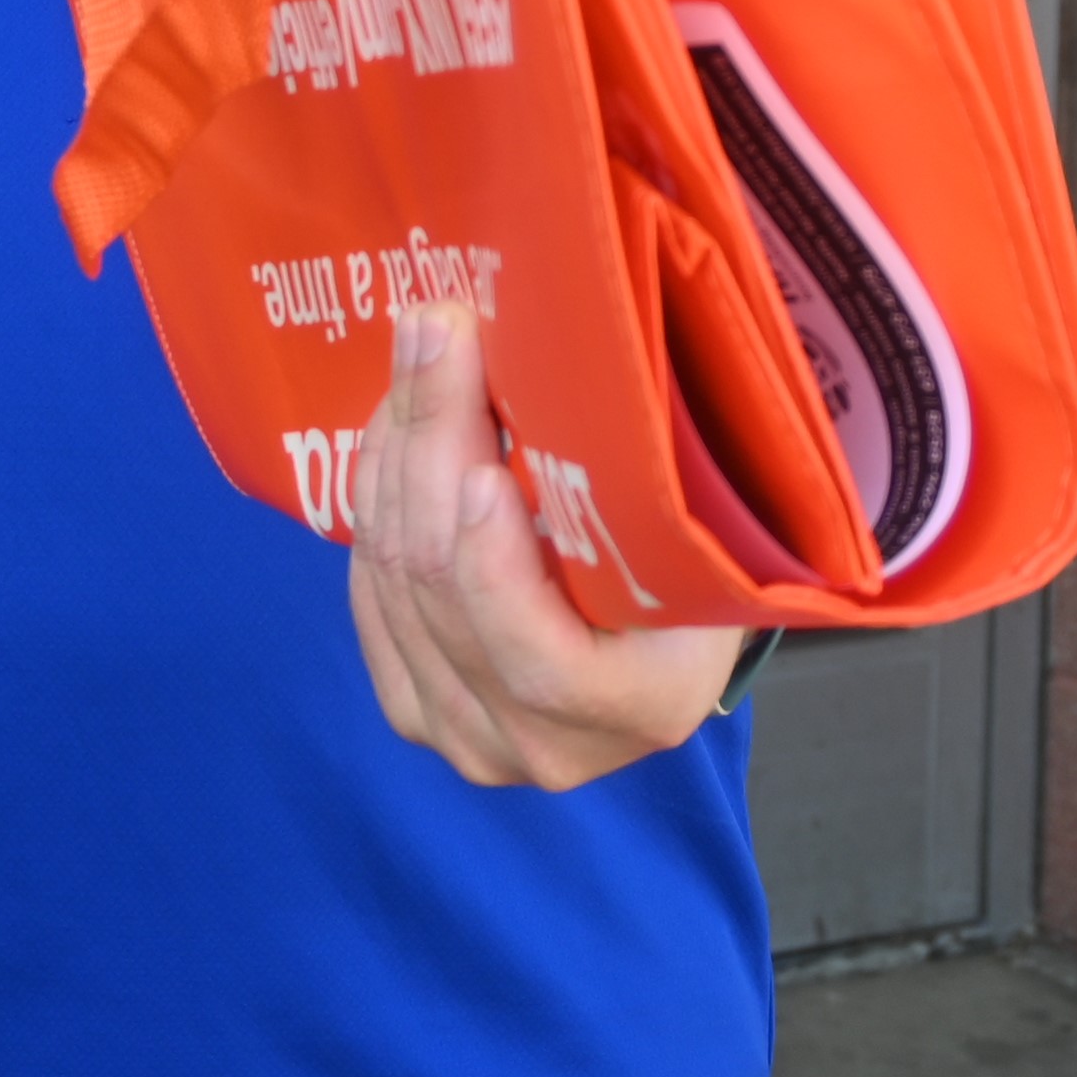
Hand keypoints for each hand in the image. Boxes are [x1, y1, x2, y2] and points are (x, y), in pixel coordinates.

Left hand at [343, 303, 749, 788]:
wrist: (660, 641)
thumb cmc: (702, 565)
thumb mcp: (708, 529)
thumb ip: (651, 479)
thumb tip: (578, 344)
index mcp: (641, 708)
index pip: (540, 659)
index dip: (495, 569)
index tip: (483, 471)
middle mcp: (543, 747)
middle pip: (446, 592)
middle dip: (433, 441)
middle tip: (437, 329)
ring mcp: (467, 737)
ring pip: (394, 580)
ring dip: (397, 448)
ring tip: (419, 347)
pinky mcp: (415, 707)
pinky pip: (368, 592)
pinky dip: (375, 495)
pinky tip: (396, 420)